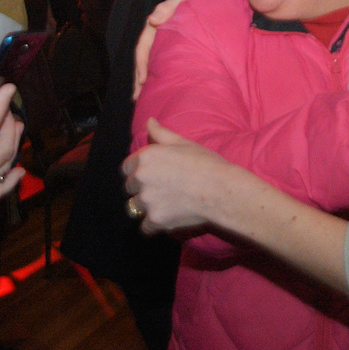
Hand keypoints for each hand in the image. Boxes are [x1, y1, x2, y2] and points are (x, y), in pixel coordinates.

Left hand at [122, 118, 239, 233]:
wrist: (221, 190)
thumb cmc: (205, 163)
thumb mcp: (183, 143)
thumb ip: (161, 133)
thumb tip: (149, 122)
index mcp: (146, 157)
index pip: (126, 168)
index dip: (136, 172)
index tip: (149, 176)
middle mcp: (141, 178)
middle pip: (129, 188)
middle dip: (140, 189)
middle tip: (159, 191)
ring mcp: (147, 201)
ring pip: (134, 207)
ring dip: (144, 208)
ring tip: (161, 206)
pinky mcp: (155, 220)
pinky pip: (145, 227)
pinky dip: (152, 225)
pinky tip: (164, 220)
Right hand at [132, 0, 227, 99]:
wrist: (225, 1)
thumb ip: (169, 6)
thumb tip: (151, 20)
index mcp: (159, 25)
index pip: (144, 45)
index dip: (141, 63)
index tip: (142, 81)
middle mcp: (163, 35)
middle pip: (147, 58)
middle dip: (140, 77)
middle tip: (137, 97)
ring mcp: (173, 43)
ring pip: (157, 63)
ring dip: (150, 80)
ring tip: (144, 99)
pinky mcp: (184, 50)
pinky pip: (170, 65)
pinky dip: (165, 77)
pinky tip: (164, 89)